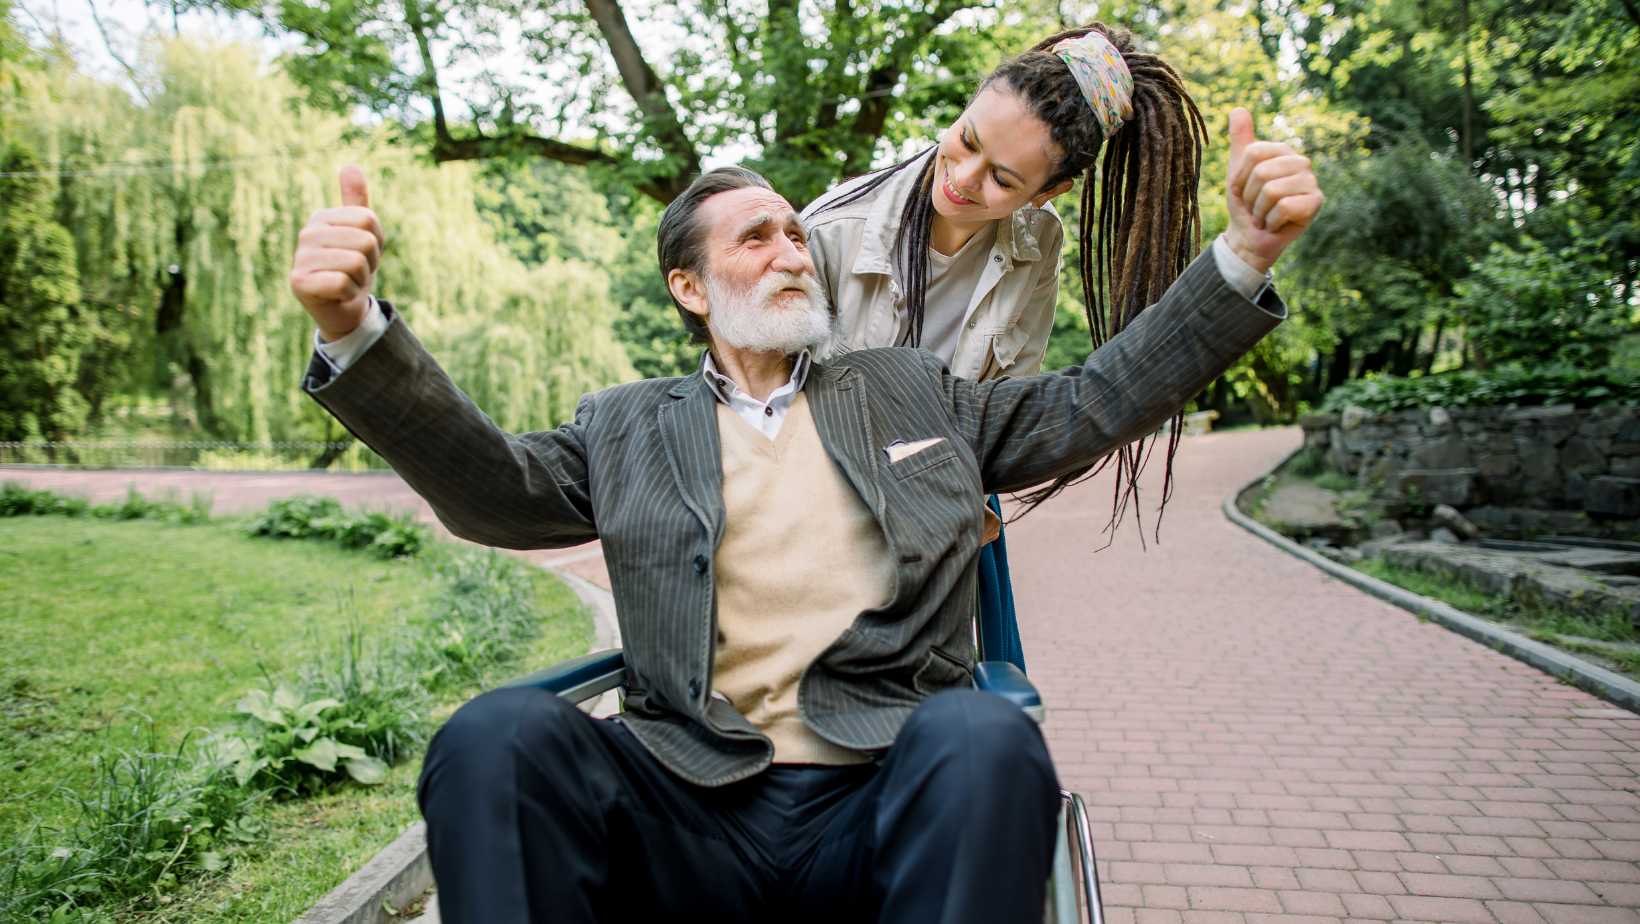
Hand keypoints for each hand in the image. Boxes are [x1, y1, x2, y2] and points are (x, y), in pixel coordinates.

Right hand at [289, 165, 383, 340]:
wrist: (340, 308)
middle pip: (365, 241)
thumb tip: (351, 165)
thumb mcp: (360, 233)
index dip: (377, 241)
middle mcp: (307, 233)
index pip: (368, 219)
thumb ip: (356, 202)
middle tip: (356, 271)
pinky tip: (337, 294)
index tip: (364, 253)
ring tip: (347, 281)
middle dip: (369, 263)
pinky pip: (343, 283)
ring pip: (356, 263)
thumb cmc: (351, 268)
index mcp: (322, 217)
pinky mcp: (299, 282)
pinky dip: (348, 293)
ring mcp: (300, 257)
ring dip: (360, 279)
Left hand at [1223, 107, 1322, 274]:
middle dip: (1249, 197)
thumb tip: (1237, 108)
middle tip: (1255, 205)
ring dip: (1259, 211)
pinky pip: (1283, 206)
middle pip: (1262, 172)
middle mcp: (1300, 161)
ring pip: (1271, 191)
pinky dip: (1271, 221)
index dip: (1240, 177)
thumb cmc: (1245, 202)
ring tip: (1264, 215)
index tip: (1242, 189)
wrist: (1250, 236)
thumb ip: (1240, 140)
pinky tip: (1275, 223)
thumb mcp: (1237, 169)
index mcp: (1281, 150)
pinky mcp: (1316, 202)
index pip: (1253, 153)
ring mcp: (1311, 181)